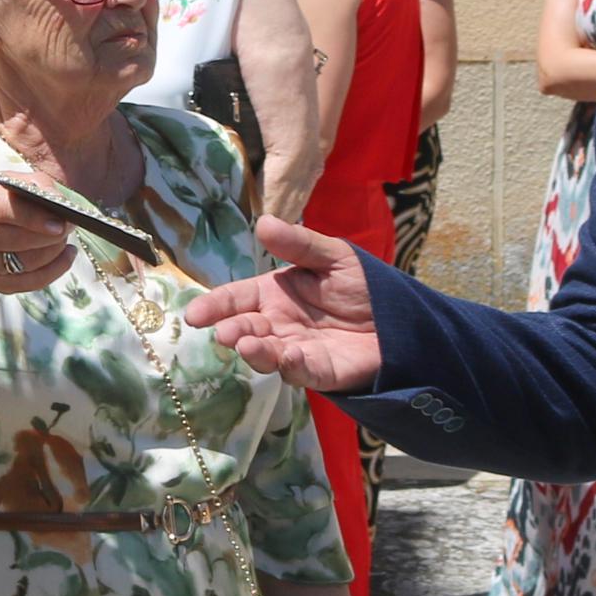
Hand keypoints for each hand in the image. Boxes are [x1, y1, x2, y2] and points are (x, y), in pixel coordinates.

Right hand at [0, 181, 76, 294]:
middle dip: (47, 236)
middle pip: (14, 240)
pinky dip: (55, 269)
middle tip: (68, 226)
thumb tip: (57, 200)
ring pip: (24, 263)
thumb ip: (34, 185)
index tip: (59, 221)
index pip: (2, 209)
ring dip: (52, 250)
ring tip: (64, 237)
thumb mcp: (10, 182)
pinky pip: (31, 282)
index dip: (32, 217)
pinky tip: (67, 254)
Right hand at [188, 217, 381, 392]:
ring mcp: (296, 350)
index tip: (194, 314)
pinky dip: (292, 367)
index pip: (236, 299)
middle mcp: (278, 324)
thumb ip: (299, 244)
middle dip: (233, 332)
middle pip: (246, 329)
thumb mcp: (332, 256)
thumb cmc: (362, 285)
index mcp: (274, 294)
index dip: (214, 305)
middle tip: (226, 334)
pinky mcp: (320, 373)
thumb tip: (261, 222)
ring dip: (255, 352)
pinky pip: (302, 373)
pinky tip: (288, 357)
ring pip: (267, 355)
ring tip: (246, 346)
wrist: (401, 317)